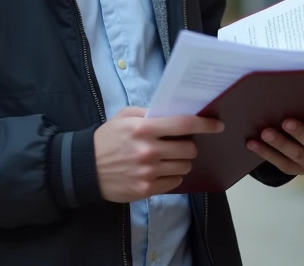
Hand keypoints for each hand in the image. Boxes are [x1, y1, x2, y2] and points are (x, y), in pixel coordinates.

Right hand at [94, 107, 223, 202]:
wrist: (85, 169)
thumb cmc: (107, 139)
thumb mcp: (124, 117)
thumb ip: (148, 114)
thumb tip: (174, 114)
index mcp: (143, 129)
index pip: (183, 125)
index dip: (204, 125)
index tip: (217, 125)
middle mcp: (149, 151)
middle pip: (188, 149)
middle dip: (188, 146)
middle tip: (178, 144)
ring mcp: (148, 172)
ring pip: (184, 167)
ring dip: (181, 161)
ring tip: (168, 158)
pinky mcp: (146, 189)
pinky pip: (175, 183)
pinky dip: (172, 176)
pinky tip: (160, 170)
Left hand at [246, 112, 303, 175]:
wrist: (302, 141)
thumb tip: (289, 92)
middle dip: (300, 133)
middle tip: (286, 122)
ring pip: (296, 154)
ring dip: (279, 143)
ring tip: (265, 132)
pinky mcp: (296, 170)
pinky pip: (281, 163)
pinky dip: (266, 152)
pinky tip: (253, 144)